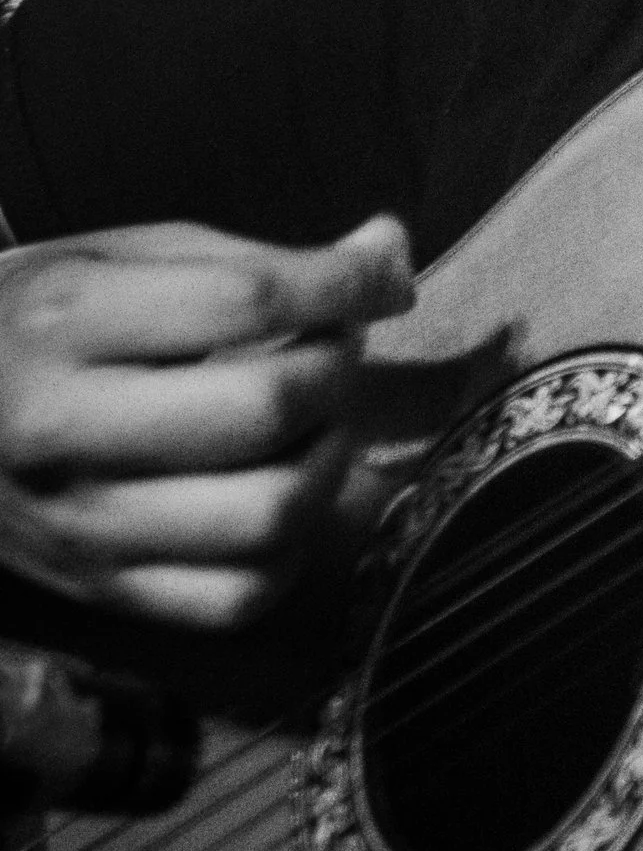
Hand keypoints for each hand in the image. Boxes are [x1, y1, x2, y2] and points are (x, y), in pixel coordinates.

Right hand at [0, 215, 413, 630]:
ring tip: (315, 424)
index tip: (379, 279)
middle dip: (335, 370)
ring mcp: (81, 524)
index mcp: (65, 322)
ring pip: (265, 515)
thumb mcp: (122, 259)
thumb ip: (256, 260)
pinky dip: (288, 549)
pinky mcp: (101, 591)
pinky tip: (278, 495)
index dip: (343, 285)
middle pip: (262, 410)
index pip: (244, 300)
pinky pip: (238, 596)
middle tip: (334, 348)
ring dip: (327, 460)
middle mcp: (65, 430)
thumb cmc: (43, 322)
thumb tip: (390, 254)